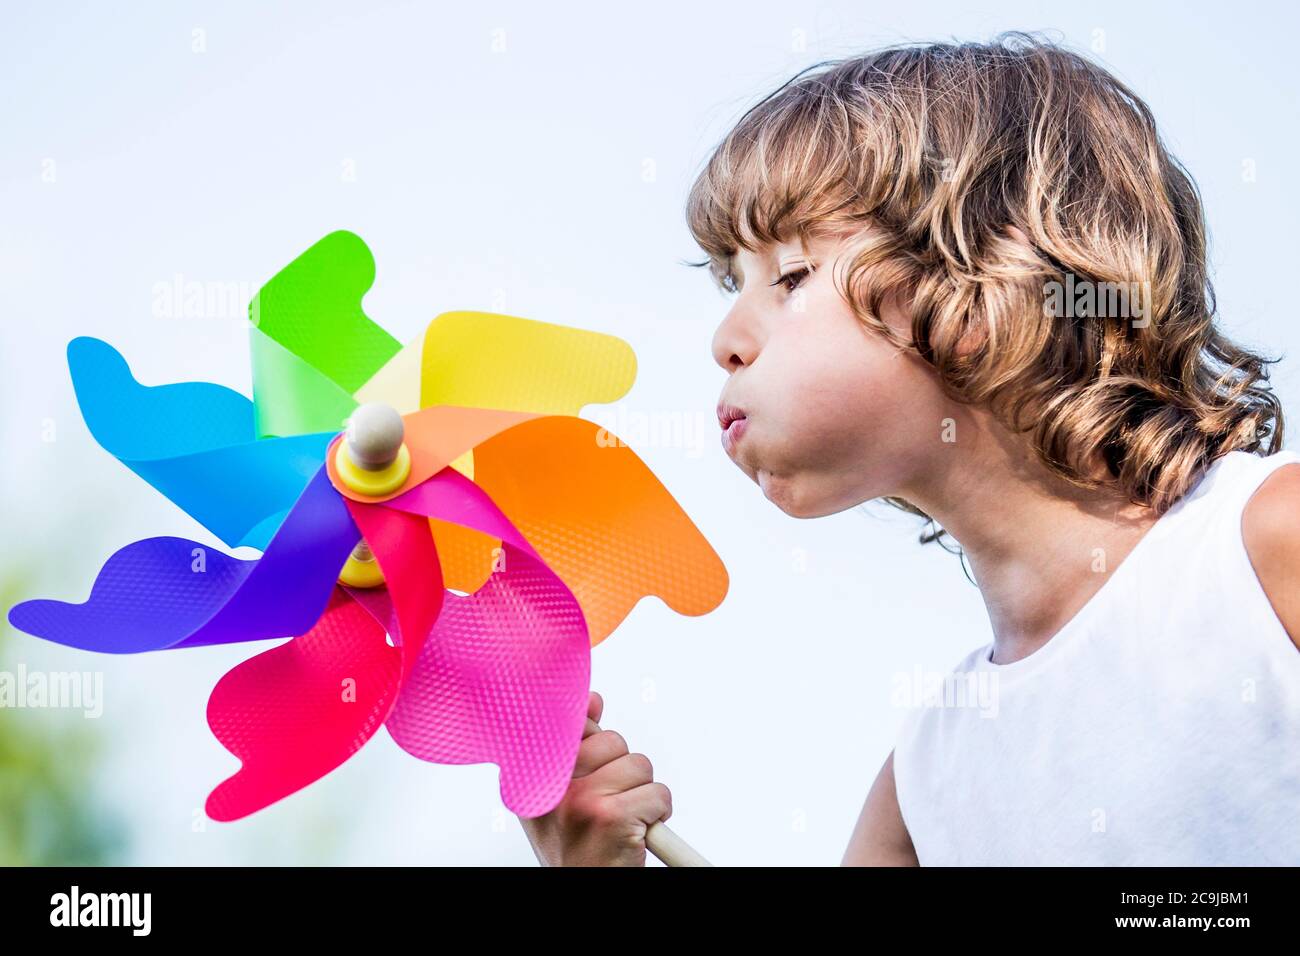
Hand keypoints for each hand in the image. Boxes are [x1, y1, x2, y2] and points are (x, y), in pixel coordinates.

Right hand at [517, 691, 672, 865]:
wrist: (584, 887)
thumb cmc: (576, 846)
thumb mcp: (562, 796)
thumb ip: (575, 747)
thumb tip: (593, 701)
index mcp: (534, 777)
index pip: (568, 723)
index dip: (588, 729)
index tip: (592, 751)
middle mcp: (553, 787)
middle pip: (612, 741)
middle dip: (621, 770)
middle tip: (607, 803)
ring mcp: (582, 800)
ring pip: (639, 765)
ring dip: (641, 793)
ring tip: (621, 819)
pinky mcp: (614, 816)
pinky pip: (658, 793)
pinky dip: (658, 814)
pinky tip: (636, 832)